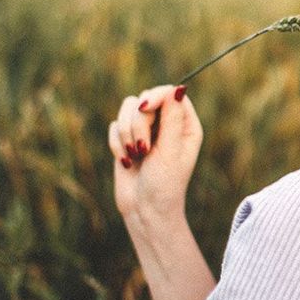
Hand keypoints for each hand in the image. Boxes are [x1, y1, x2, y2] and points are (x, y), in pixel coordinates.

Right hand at [107, 85, 202, 218]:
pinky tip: (125, 161)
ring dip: (126, 133)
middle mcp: (167, 123)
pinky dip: (116, 143)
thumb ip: (171, 119)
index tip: (144, 108)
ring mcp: (146, 130)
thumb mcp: (170, 151)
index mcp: (185, 125)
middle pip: (146, 98)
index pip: (170, 93)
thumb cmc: (164, 185)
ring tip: (134, 156)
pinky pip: (114, 125)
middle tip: (143, 149)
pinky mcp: (127, 138)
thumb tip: (179, 88)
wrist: (144, 211)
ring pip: (127, 109)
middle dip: (139, 123)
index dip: (156, 96)